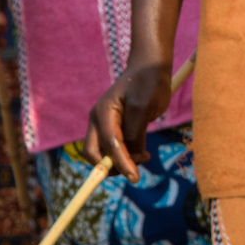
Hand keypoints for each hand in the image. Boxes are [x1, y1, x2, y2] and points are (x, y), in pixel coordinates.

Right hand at [91, 59, 171, 177]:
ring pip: (104, 154)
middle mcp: (99, 121)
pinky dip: (125, 157)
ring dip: (121, 162)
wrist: (150, 68)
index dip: (120, 163)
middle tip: (136, 170)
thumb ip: (135, 130)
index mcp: (103, 113)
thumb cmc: (148, 82)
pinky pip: (114, 149)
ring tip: (145, 156)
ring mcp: (104, 125)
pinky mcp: (114, 129)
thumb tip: (130, 155)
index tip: (134, 177)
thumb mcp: (144, 105)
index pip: (108, 144)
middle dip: (112, 167)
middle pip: (94, 154)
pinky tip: (143, 153)